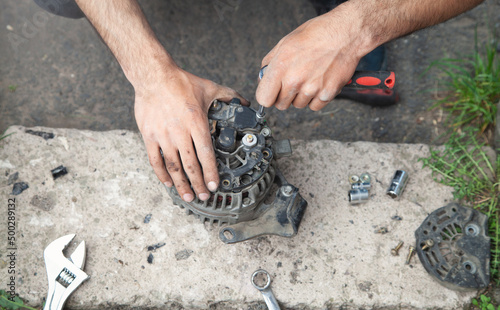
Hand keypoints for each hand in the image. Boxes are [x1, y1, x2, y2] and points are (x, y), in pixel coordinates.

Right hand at [134, 65, 248, 201]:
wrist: (154, 76)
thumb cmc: (181, 82)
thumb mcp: (209, 87)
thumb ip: (228, 95)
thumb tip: (244, 100)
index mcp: (196, 123)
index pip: (206, 154)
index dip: (211, 173)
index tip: (214, 185)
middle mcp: (180, 133)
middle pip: (190, 165)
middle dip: (198, 184)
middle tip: (204, 196)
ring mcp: (163, 136)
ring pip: (173, 166)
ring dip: (181, 184)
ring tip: (188, 196)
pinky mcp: (149, 136)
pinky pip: (155, 160)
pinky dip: (161, 174)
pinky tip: (168, 183)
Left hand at [256, 4, 367, 110]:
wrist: (345, 34)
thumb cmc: (317, 34)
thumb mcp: (285, 42)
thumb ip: (270, 63)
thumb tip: (263, 78)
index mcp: (281, 67)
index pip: (264, 98)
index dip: (267, 96)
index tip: (271, 92)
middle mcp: (295, 80)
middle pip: (280, 105)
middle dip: (284, 96)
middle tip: (293, 82)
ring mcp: (311, 89)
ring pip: (298, 105)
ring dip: (301, 96)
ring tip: (309, 78)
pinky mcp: (327, 94)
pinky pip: (314, 107)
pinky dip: (316, 99)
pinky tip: (319, 83)